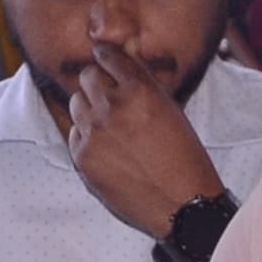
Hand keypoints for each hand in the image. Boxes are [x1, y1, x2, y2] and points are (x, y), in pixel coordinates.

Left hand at [64, 40, 225, 237]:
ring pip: (77, 104)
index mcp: (140, 90)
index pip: (108, 56)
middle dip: (97, 84)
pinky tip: (108, 150)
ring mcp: (94, 132)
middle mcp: (113, 106)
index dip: (105, 56)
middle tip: (108, 97)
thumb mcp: (172, 112)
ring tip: (110, 127)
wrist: (183, 205)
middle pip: (87, 77)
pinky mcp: (82, 157)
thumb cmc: (185, 160)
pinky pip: (75, 135)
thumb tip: (122, 69)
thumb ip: (144, 88)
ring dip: (90, 109)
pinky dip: (87, 138)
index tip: (103, 58)